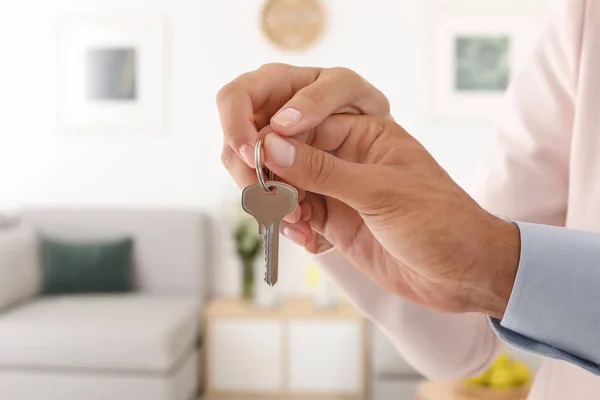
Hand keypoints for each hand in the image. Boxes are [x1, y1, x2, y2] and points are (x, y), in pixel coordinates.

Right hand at [260, 115, 519, 317]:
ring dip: (282, 204)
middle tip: (269, 198)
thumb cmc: (440, 221)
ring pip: (291, 188)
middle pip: (292, 156)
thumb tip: (272, 146)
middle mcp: (348, 160)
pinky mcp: (337, 223)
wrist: (465, 274)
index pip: (306, 126)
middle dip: (276, 176)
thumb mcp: (380, 192)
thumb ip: (323, 170)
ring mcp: (341, 192)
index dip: (277, 140)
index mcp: (364, 135)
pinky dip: (292, 226)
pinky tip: (303, 237)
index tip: (255, 157)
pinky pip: (300, 217)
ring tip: (291, 222)